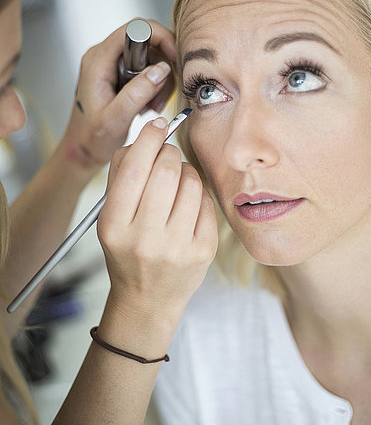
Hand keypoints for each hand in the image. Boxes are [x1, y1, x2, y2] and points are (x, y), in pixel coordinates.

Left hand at [60, 19, 175, 173]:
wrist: (82, 149)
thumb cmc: (91, 138)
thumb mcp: (115, 119)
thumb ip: (137, 93)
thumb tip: (162, 70)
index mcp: (98, 61)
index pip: (134, 29)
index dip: (159, 37)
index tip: (174, 59)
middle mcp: (105, 56)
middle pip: (147, 42)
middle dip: (163, 66)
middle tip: (163, 94)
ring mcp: (113, 64)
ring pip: (152, 57)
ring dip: (161, 81)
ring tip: (154, 106)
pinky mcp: (121, 74)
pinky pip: (148, 70)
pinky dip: (156, 86)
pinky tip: (149, 105)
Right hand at [97, 117, 217, 322]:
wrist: (147, 299)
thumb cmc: (127, 251)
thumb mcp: (110, 218)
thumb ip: (121, 175)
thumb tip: (146, 137)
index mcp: (114, 227)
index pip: (134, 168)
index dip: (148, 138)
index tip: (157, 125)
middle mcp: (145, 239)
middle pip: (167, 170)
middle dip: (169, 151)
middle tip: (167, 154)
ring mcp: (178, 247)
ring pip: (191, 181)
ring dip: (186, 170)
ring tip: (177, 182)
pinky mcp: (204, 251)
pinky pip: (206, 201)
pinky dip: (197, 193)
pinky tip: (187, 203)